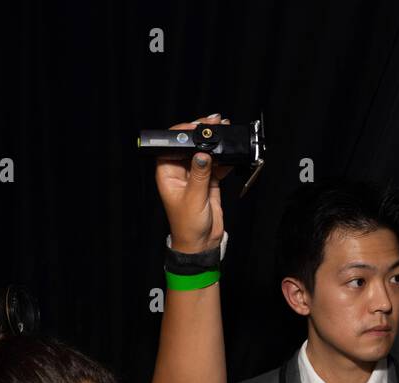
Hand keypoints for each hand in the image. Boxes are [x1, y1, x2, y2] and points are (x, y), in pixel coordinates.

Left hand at [155, 114, 232, 253]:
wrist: (201, 243)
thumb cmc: (188, 225)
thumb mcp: (193, 198)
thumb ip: (199, 174)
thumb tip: (203, 154)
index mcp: (167, 173)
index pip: (171, 146)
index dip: (182, 134)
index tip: (195, 127)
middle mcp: (180, 172)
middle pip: (189, 146)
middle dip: (202, 134)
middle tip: (215, 124)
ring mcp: (195, 175)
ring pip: (204, 153)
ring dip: (215, 144)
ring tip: (226, 133)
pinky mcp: (209, 181)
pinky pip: (216, 164)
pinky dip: (223, 159)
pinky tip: (230, 154)